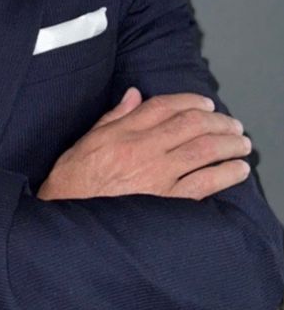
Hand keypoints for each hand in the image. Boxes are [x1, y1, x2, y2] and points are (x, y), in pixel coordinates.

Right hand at [37, 88, 250, 200]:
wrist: (68, 214)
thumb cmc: (74, 180)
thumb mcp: (87, 140)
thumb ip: (114, 117)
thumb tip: (134, 95)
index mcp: (122, 132)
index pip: (162, 106)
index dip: (188, 101)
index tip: (205, 103)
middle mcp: (142, 149)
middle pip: (189, 125)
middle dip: (217, 120)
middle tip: (231, 123)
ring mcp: (157, 175)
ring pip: (203, 150)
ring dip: (228, 143)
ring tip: (241, 142)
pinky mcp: (166, 200)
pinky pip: (205, 183)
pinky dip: (226, 174)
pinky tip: (238, 169)